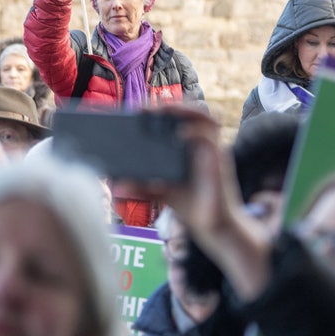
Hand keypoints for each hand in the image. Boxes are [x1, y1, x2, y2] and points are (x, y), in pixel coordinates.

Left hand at [126, 104, 271, 299]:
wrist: (215, 230)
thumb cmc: (193, 208)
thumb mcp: (162, 194)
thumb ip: (142, 187)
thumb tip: (115, 183)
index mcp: (192, 148)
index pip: (182, 118)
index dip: (164, 110)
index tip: (139, 111)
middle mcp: (204, 146)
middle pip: (195, 111)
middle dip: (172, 105)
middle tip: (146, 109)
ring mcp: (213, 151)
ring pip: (208, 117)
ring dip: (186, 110)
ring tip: (163, 111)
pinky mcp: (219, 162)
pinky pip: (210, 138)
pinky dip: (194, 132)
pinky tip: (178, 136)